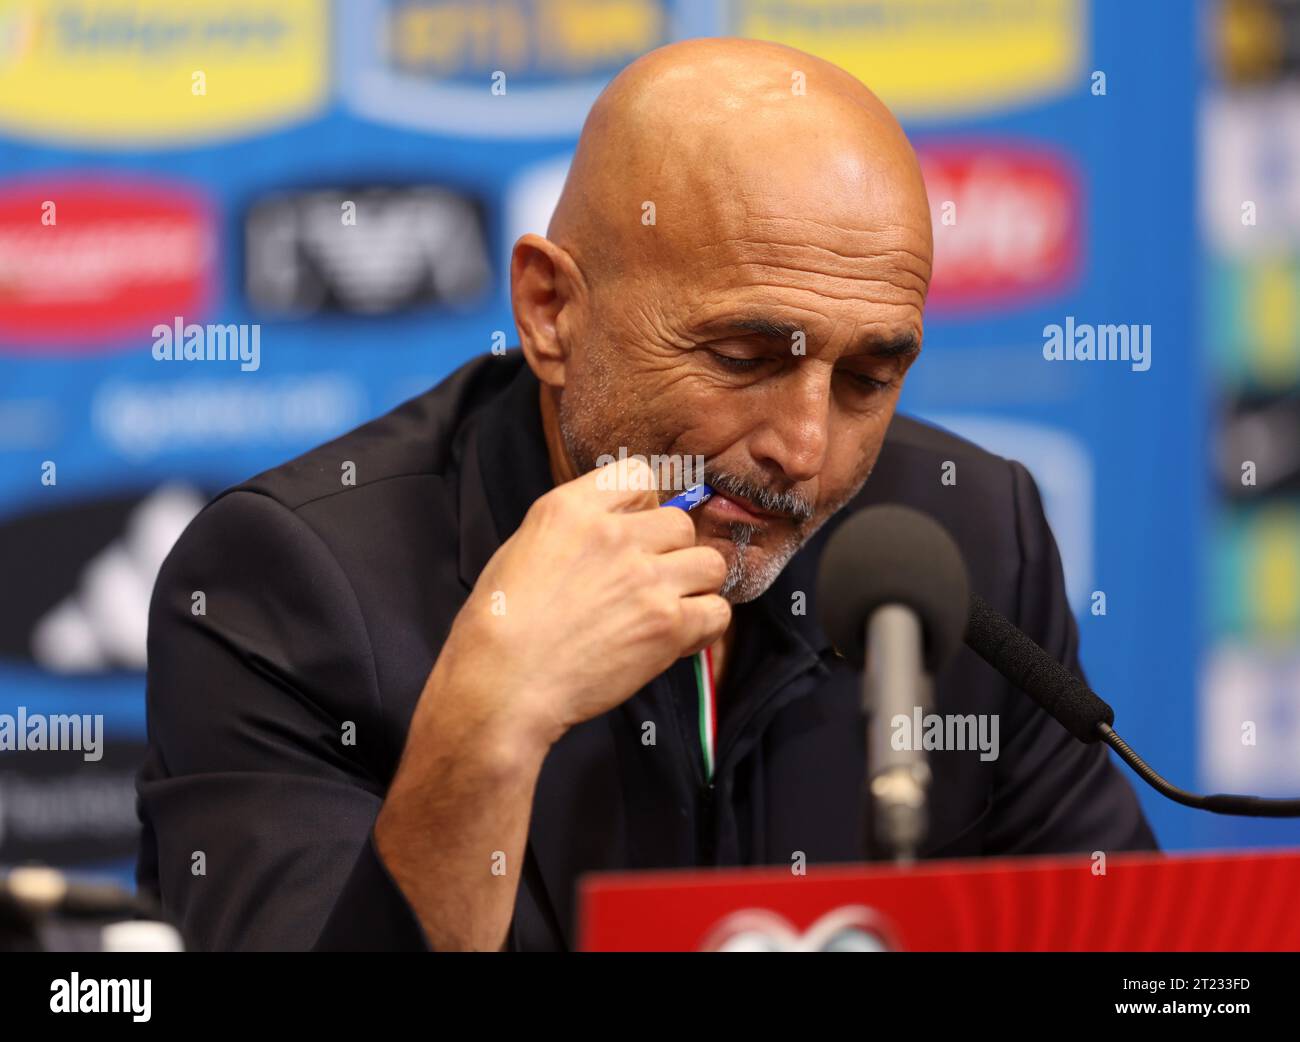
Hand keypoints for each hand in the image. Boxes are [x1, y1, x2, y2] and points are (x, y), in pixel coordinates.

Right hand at [433, 456, 729, 751]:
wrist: (503, 684)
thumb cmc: (500, 624)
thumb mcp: (524, 546)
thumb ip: (575, 527)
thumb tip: (621, 526)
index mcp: (571, 508)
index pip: (637, 476)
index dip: (645, 505)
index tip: (638, 531)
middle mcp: (614, 535)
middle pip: (681, 524)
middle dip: (671, 553)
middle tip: (650, 583)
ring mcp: (646, 579)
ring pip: (709, 563)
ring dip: (695, 587)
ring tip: (669, 608)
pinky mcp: (667, 624)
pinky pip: (717, 611)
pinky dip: (704, 626)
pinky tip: (677, 638)